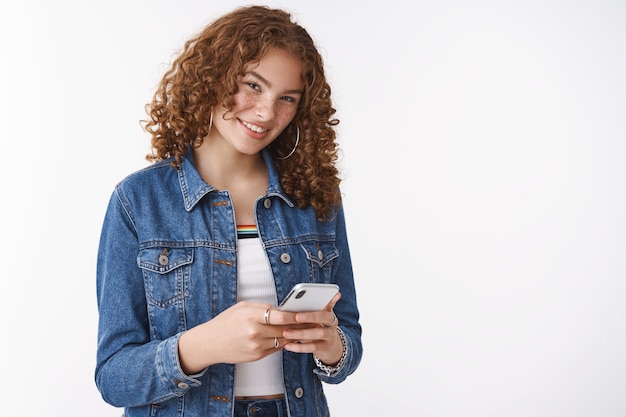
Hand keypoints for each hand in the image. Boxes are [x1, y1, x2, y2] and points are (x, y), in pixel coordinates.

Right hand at [178, 301, 293, 372]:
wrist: (210, 343)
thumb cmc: (224, 323)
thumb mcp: (242, 307)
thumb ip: (262, 307)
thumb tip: (281, 309)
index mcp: (251, 317)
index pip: (280, 316)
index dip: (294, 315)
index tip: (303, 313)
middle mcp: (255, 333)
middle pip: (284, 329)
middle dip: (298, 325)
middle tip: (310, 321)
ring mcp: (256, 346)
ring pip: (282, 340)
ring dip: (293, 335)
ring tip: (302, 329)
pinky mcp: (257, 356)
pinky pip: (276, 348)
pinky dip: (283, 342)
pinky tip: (288, 337)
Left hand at [273, 292, 343, 365]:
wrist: (330, 346)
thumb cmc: (320, 326)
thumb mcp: (320, 316)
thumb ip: (317, 305)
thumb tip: (326, 294)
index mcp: (329, 313)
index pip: (327, 305)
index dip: (317, 303)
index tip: (304, 302)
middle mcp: (332, 324)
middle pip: (324, 318)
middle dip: (310, 317)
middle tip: (296, 317)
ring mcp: (330, 337)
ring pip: (317, 334)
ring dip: (301, 333)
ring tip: (286, 333)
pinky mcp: (324, 348)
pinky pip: (312, 348)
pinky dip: (299, 347)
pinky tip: (288, 346)